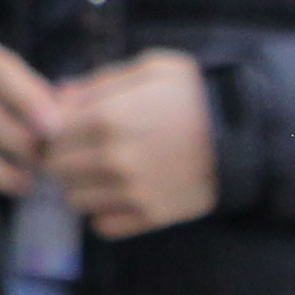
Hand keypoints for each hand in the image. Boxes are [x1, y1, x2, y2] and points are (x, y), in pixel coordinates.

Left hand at [47, 51, 217, 238]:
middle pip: (56, 168)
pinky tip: (116, 194)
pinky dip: (102, 213)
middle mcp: (112, 158)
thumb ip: (99, 83)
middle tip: (79, 151)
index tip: (64, 128)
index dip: (52, 130)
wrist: (244, 134)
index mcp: (107, 117)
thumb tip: (58, 96)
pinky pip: (102, 225)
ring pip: (74, 199)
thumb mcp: (151, 69)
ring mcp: (130, 191)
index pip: (50, 133)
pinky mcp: (149, 216)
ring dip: (79, 186)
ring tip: (99, 173)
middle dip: (61, 158)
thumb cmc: (195, 94)